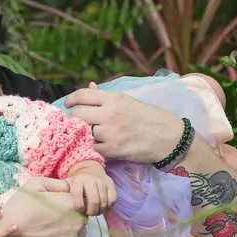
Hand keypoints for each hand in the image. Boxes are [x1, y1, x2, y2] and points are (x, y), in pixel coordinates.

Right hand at [0, 178, 85, 236]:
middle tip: (50, 216)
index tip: (56, 203)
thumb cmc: (19, 210)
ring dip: (68, 228)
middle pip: (81, 215)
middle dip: (70, 214)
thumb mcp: (33, 185)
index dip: (69, 200)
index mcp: (72, 203)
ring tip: (49, 227)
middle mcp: (78, 221)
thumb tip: (70, 187)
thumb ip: (57, 183)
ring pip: (78, 230)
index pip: (82, 198)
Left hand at [64, 84, 187, 162]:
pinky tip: (95, 145)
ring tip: (88, 134)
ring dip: (82, 133)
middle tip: (79, 121)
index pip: (83, 94)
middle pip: (77, 114)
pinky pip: (91, 147)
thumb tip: (90, 86)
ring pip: (82, 132)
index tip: (68, 104)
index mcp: (114, 99)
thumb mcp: (129, 101)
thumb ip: (106, 96)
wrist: (168, 137)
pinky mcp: (112, 150)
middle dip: (75, 118)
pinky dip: (90, 146)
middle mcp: (110, 114)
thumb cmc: (150, 117)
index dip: (71, 99)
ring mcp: (110, 133)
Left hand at [66, 165, 117, 215]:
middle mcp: (91, 180)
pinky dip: (108, 206)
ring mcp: (102, 181)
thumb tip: (60, 209)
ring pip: (104, 202)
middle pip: (94, 201)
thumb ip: (64, 195)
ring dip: (99, 210)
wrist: (90, 169)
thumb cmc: (76, 183)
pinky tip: (102, 207)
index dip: (79, 206)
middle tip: (88, 214)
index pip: (78, 195)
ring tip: (95, 212)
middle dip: (91, 211)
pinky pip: (113, 199)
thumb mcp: (67, 186)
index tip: (79, 210)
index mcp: (78, 180)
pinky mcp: (111, 184)